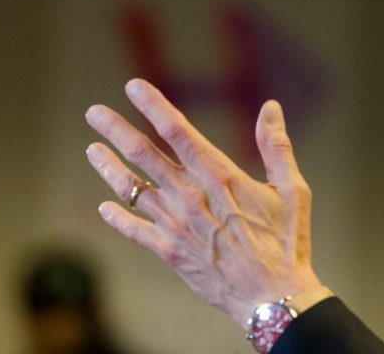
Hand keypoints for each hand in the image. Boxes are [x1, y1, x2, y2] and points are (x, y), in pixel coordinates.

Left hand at [85, 78, 322, 326]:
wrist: (272, 296)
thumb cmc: (286, 241)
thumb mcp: (291, 189)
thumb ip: (276, 146)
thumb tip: (271, 108)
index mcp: (220, 177)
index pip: (178, 131)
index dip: (153, 106)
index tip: (133, 87)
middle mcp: (190, 197)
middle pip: (143, 155)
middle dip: (116, 130)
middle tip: (94, 113)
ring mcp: (176, 226)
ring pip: (132, 189)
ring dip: (109, 168)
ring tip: (92, 150)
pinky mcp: (170, 252)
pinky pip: (134, 231)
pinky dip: (117, 218)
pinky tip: (104, 207)